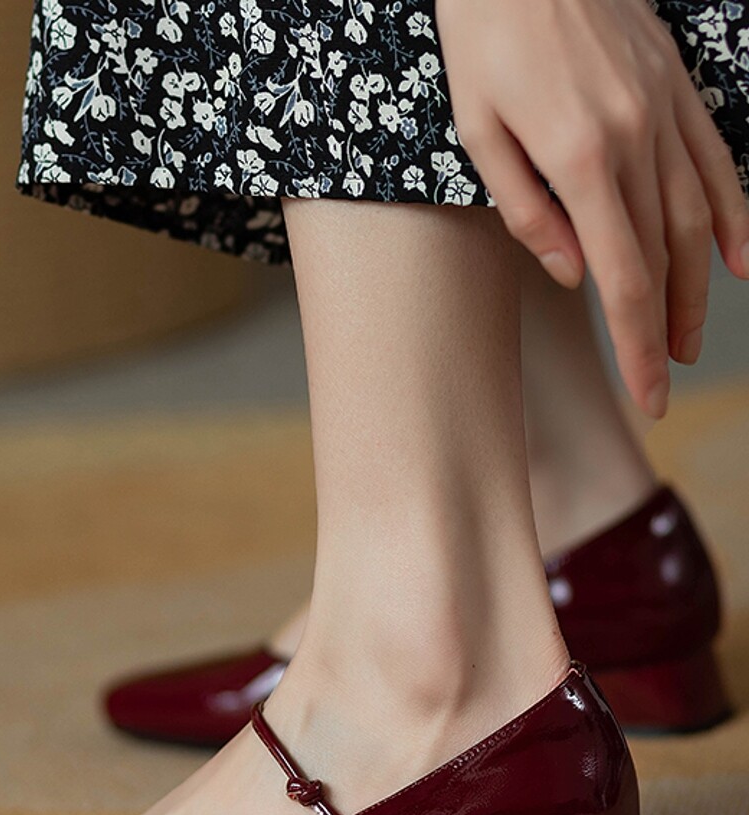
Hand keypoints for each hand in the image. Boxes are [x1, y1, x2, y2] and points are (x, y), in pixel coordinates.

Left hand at [434, 0, 748, 417]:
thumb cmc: (484, 36)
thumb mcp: (477, 131)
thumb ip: (524, 209)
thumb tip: (571, 273)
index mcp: (580, 158)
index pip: (623, 279)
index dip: (638, 346)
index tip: (647, 395)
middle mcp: (635, 138)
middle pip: (666, 260)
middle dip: (665, 332)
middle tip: (662, 381)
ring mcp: (664, 109)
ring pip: (697, 219)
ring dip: (699, 289)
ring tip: (690, 338)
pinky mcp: (676, 85)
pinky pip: (718, 159)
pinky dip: (735, 213)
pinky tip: (742, 259)